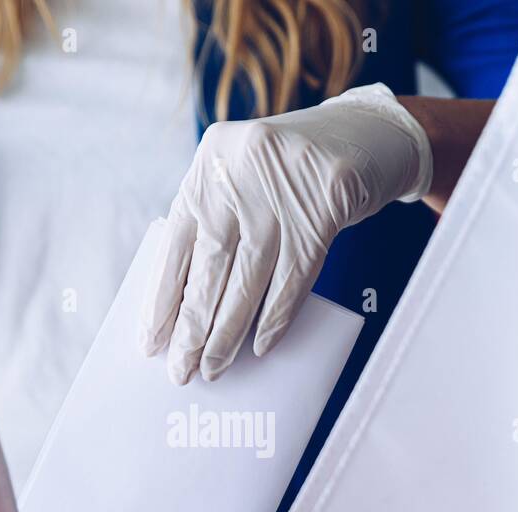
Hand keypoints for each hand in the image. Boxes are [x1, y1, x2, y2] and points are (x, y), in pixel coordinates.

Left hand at [140, 83, 432, 383]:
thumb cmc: (292, 173)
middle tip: (180, 370)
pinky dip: (275, 318)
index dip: (162, 298)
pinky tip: (260, 346)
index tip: (150, 342)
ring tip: (213, 368)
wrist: (367, 134)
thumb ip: (215, 225)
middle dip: (192, 327)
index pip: (176, 244)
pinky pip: (294, 278)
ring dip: (228, 333)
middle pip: (210, 267)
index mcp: (209, 164)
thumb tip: (185, 308)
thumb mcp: (242, 181)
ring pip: (249, 280)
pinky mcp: (325, 207)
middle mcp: (240, 172)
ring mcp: (283, 189)